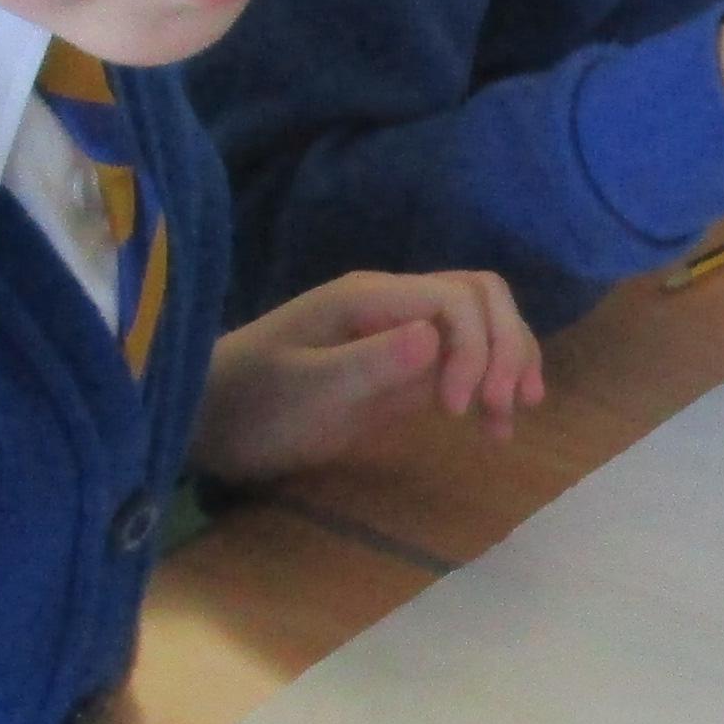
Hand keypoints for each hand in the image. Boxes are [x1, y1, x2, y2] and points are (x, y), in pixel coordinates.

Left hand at [192, 269, 540, 481]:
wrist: (215, 423)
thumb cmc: (253, 405)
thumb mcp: (306, 390)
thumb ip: (368, 362)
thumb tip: (433, 337)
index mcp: (370, 297)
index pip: (457, 298)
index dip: (475, 348)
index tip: (458, 410)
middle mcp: (394, 304)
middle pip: (482, 298)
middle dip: (505, 348)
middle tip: (500, 409)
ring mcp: (401, 335)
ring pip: (483, 325)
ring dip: (508, 363)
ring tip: (509, 418)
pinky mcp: (403, 369)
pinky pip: (465, 361)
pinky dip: (490, 384)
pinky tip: (496, 426)